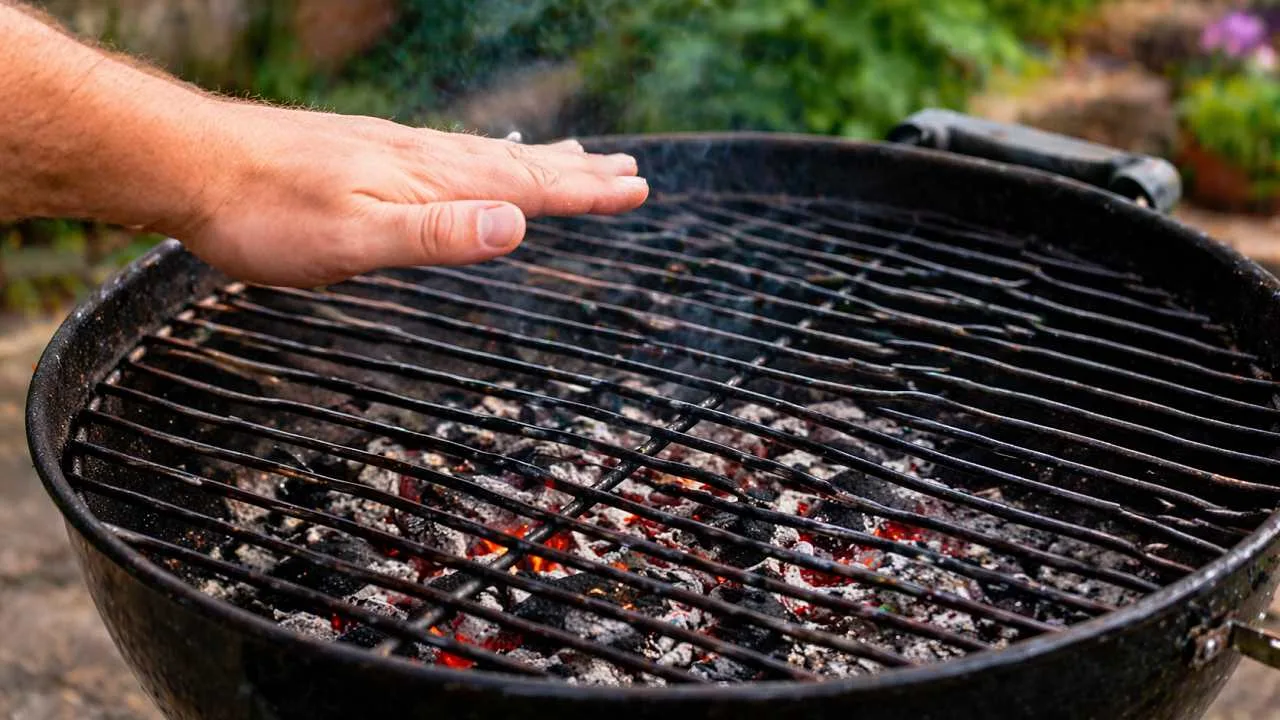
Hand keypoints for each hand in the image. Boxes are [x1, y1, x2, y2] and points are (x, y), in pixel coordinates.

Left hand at [174, 101, 648, 286]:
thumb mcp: (355, 240)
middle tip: (628, 171)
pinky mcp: (366, 154)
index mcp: (428, 181)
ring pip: (484, 154)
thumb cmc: (266, 212)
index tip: (636, 188)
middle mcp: (419, 158)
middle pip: (517, 164)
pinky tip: (473, 159)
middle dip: (577, 172)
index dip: (583, 191)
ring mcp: (393, 152)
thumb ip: (437, 233)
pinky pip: (448, 152)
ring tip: (574, 155)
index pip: (524, 186)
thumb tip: (517, 225)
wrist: (191, 164)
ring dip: (538, 160)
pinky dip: (484, 156)